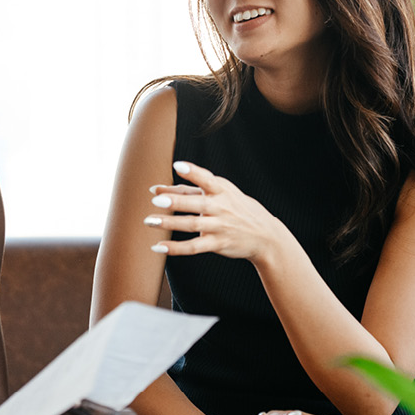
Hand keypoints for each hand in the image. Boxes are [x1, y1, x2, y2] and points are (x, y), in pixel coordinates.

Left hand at [146, 161, 282, 261]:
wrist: (265, 235)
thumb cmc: (236, 208)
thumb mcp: (221, 193)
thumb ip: (189, 190)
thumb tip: (156, 189)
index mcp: (222, 190)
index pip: (206, 179)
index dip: (193, 172)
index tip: (177, 165)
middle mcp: (221, 207)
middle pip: (196, 203)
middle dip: (176, 201)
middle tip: (156, 200)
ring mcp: (219, 226)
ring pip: (191, 225)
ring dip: (169, 223)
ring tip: (149, 221)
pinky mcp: (217, 244)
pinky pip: (193, 247)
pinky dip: (175, 248)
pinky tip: (158, 247)